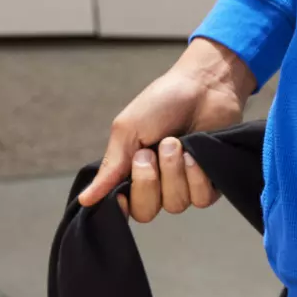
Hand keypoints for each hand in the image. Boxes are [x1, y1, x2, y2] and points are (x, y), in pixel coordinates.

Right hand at [77, 37, 256, 221]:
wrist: (204, 84)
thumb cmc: (163, 102)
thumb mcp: (128, 130)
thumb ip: (111, 167)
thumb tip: (85, 200)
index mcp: (133, 173)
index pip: (123, 209)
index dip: (122, 206)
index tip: (122, 190)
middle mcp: (158, 184)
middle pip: (146, 211)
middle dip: (148, 181)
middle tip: (152, 150)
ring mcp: (185, 184)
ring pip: (175, 204)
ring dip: (174, 172)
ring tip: (177, 143)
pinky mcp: (211, 181)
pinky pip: (201, 199)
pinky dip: (197, 176)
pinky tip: (196, 154)